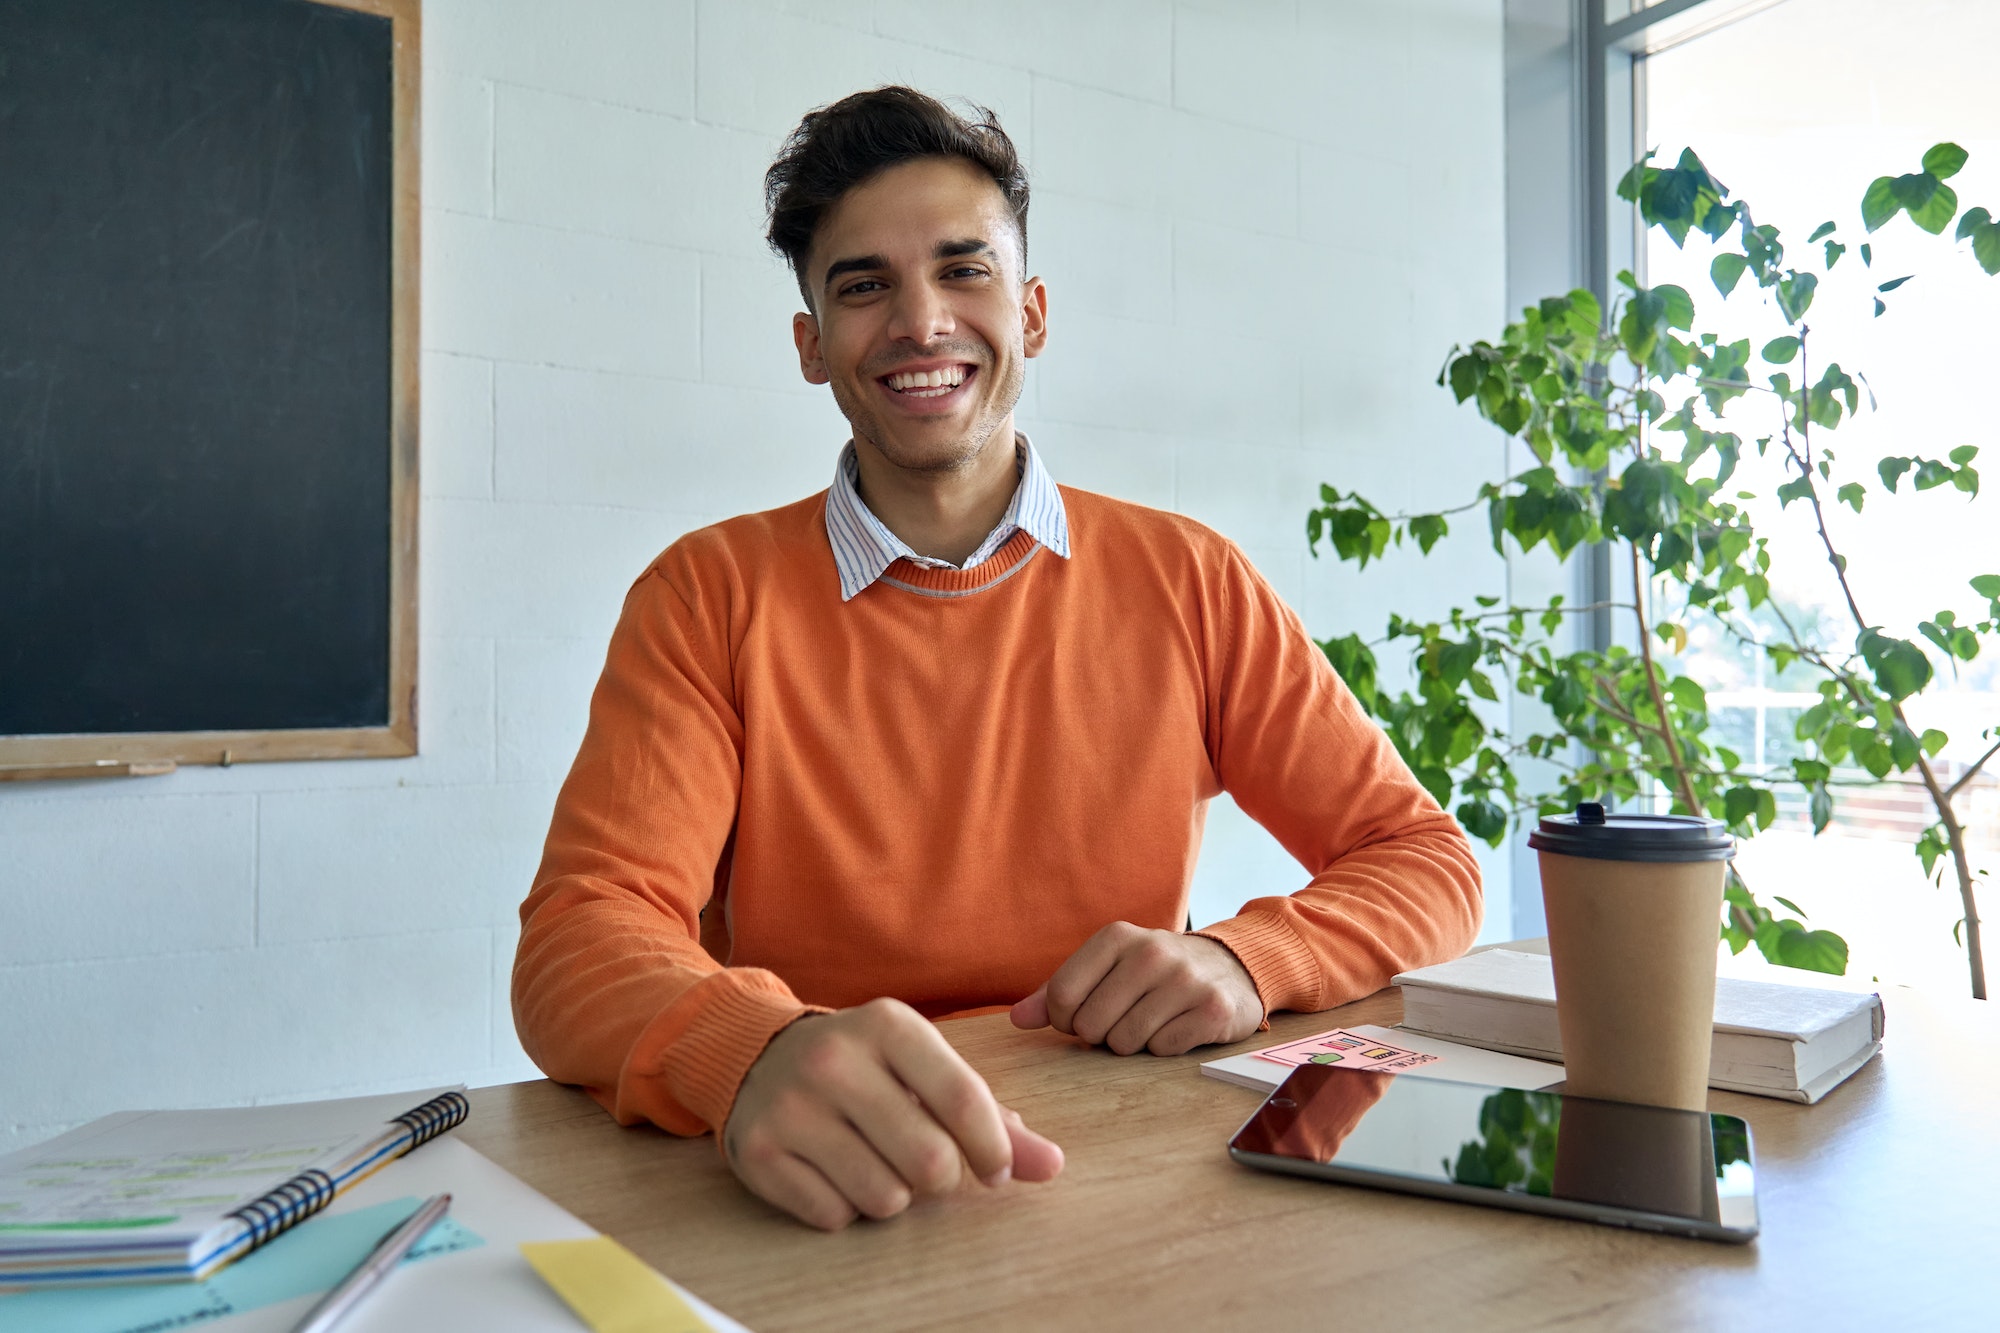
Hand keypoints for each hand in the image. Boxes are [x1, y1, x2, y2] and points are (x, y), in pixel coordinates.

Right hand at [722, 998, 1063, 1230]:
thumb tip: (1052, 1165)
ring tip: (875, 1162)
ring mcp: (791, 1106)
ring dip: (893, 1196)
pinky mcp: (758, 1152)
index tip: (997, 1170)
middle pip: (930, 1161)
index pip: (964, 1098)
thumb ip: (990, 1116)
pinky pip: (834, 1216)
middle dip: (942, 1178)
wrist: (759, 1054)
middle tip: (927, 1165)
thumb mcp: (924, 1068)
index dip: (993, 1149)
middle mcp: (834, 1059)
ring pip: (884, 1197)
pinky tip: (832, 1171)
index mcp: (888, 1024)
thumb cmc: (865, 1065)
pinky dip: (845, 1208)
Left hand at [1010, 923, 1263, 1055]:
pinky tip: (1177, 1027)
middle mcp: (1151, 952)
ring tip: (1150, 1021)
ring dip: (1133, 1043)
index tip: (1084, 1014)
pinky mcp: (1212, 1008)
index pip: (1061, 995)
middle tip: (1122, 1019)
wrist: (1230, 968)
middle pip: (1091, 1024)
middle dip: (1101, 1034)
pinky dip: (1164, 1047)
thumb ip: (1057, 992)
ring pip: (1125, 1041)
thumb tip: (1017, 1020)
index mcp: (1116, 937)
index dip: (1066, 1019)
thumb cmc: (1154, 974)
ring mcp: (1185, 979)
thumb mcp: (1105, 969)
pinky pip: (1162, 1050)